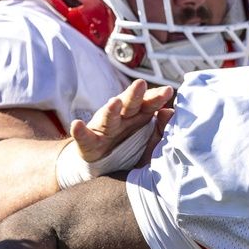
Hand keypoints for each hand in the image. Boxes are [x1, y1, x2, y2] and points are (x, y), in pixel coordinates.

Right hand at [56, 80, 172, 187]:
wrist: (103, 164)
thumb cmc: (130, 146)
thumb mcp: (150, 140)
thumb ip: (162, 127)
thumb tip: (171, 112)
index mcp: (138, 116)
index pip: (148, 104)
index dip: (156, 97)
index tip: (168, 90)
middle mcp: (121, 118)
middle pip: (129, 105)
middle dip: (135, 94)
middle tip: (141, 84)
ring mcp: (104, 129)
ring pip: (108, 117)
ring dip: (110, 109)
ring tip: (114, 102)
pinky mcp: (89, 143)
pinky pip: (84, 136)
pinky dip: (80, 131)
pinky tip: (77, 124)